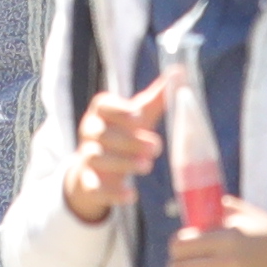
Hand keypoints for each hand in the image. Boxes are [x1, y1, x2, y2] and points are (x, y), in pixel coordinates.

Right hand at [62, 78, 165, 226]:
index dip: (119, 109)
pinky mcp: (88, 183)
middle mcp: (89, 133)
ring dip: (122, 162)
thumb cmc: (122, 134)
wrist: (97, 169)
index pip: (103, 105)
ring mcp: (86, 158)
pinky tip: (131, 195)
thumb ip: (157, 97)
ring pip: (96, 158)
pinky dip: (112, 193)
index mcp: (101, 113)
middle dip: (129, 140)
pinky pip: (95, 188)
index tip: (138, 115)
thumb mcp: (138, 117)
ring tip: (147, 166)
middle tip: (156, 147)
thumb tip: (180, 71)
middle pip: (102, 133)